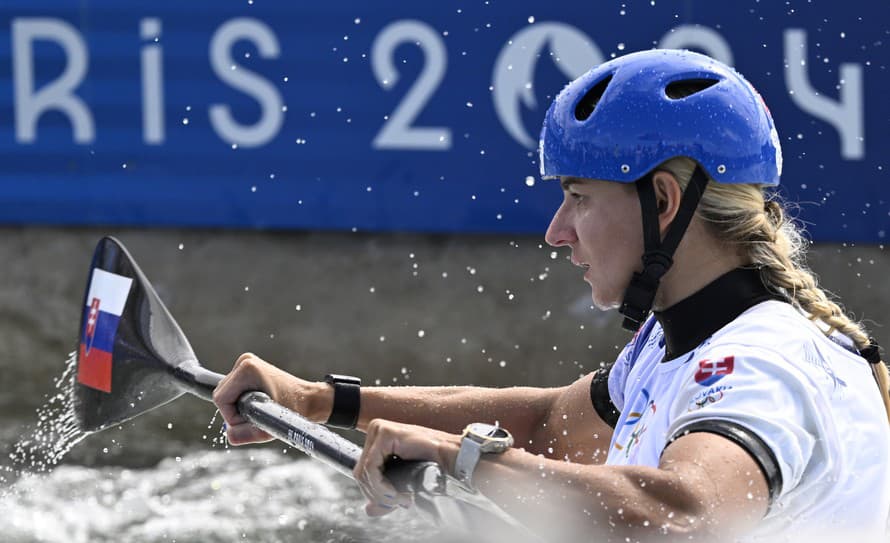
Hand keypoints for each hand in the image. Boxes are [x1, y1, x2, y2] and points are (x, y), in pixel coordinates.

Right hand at [212, 352, 330, 444]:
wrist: (309, 399)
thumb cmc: (294, 409)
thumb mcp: (268, 426)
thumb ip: (245, 434)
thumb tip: (229, 435)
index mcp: (247, 369)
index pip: (221, 399)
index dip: (232, 416)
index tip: (251, 418)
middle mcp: (245, 362)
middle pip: (222, 396)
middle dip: (235, 412)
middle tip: (257, 415)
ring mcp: (246, 363)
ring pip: (227, 394)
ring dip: (238, 407)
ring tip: (260, 408)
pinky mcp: (249, 369)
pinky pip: (234, 391)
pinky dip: (242, 401)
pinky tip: (259, 402)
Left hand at [354, 419, 460, 516]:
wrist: (453, 457)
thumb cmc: (434, 465)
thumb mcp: (403, 482)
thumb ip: (385, 494)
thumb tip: (368, 509)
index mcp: (378, 439)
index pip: (362, 471)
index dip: (374, 493)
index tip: (391, 504)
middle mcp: (376, 430)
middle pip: (361, 472)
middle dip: (377, 494)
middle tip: (399, 502)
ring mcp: (379, 430)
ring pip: (364, 472)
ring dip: (381, 492)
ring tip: (401, 498)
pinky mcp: (385, 434)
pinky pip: (371, 467)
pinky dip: (381, 485)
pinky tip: (396, 492)